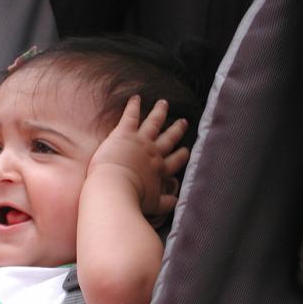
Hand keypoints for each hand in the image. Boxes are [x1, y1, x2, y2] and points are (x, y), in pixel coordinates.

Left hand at [87, 96, 188, 216]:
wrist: (116, 188)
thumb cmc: (132, 200)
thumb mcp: (154, 206)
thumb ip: (167, 203)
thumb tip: (177, 202)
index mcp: (160, 171)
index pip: (174, 162)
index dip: (181, 156)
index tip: (186, 151)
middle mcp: (154, 153)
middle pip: (168, 139)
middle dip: (176, 130)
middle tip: (183, 122)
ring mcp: (141, 141)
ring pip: (154, 123)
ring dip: (159, 112)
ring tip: (164, 103)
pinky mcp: (125, 133)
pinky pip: (131, 116)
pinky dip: (134, 106)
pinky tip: (136, 97)